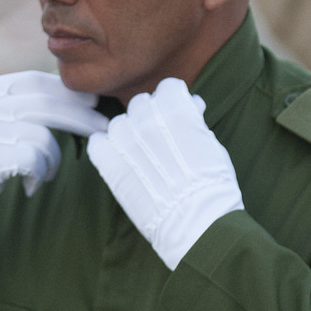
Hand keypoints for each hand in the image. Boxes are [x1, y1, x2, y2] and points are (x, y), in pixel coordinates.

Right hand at [0, 71, 107, 260]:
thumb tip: (72, 99)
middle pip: (43, 102)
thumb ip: (13, 110)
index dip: (67, 92)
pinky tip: (29, 185)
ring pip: (41, 133)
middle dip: (81, 116)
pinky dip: (39, 173)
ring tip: (45, 173)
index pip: (32, 81)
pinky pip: (31, 157)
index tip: (93, 105)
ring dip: (53, 158)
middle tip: (104, 130)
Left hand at [86, 77, 243, 270]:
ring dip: (128, 134)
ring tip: (141, 155)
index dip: (174, 102)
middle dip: (151, 117)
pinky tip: (120, 160)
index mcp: (176, 109)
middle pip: (141, 104)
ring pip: (119, 123)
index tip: (177, 115)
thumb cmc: (212, 187)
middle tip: (160, 139)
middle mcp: (147, 119)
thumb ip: (194, 121)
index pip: (168, 88)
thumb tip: (191, 106)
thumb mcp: (211, 144)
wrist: (196, 223)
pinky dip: (106, 149)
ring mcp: (124, 140)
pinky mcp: (108, 163)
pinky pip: (98, 143)